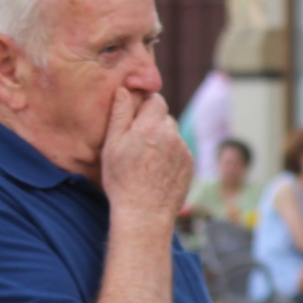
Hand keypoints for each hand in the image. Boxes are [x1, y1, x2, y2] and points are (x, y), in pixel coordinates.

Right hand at [101, 89, 191, 219]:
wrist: (145, 213)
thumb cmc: (122, 180)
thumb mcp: (112, 145)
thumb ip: (120, 114)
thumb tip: (124, 90)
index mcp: (150, 126)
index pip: (156, 100)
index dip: (146, 105)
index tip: (136, 116)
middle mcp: (172, 135)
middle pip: (165, 118)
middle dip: (152, 124)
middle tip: (137, 142)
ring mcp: (184, 150)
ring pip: (172, 135)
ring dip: (162, 140)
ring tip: (145, 160)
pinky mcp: (190, 164)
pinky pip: (180, 151)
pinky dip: (170, 155)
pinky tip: (156, 170)